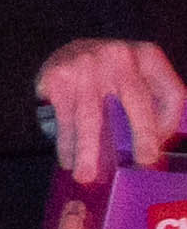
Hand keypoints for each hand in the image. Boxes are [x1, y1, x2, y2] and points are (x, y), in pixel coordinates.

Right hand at [38, 37, 184, 175]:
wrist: (64, 53)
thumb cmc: (106, 73)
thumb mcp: (134, 76)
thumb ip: (150, 101)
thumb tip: (157, 143)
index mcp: (147, 55)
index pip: (170, 91)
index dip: (169, 122)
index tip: (160, 146)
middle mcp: (120, 56)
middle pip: (137, 99)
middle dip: (142, 133)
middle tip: (145, 160)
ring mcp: (87, 66)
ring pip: (91, 116)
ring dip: (88, 150)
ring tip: (86, 176)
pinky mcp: (58, 78)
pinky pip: (65, 119)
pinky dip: (66, 144)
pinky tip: (68, 160)